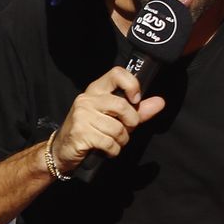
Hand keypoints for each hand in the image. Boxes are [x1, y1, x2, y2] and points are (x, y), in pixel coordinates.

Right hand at [49, 67, 165, 172]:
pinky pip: (109, 143)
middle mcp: (87, 99)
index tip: (136, 100)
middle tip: (126, 130)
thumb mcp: (115, 118)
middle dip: (131, 123)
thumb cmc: (92, 130)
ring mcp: (82, 115)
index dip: (132, 85)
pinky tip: (106, 149)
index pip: (117, 73)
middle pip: (122, 106)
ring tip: (113, 141)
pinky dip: (113, 150)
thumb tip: (160, 102)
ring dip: (121, 141)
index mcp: (96, 89)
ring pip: (117, 128)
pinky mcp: (80, 133)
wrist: (63, 150)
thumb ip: (138, 110)